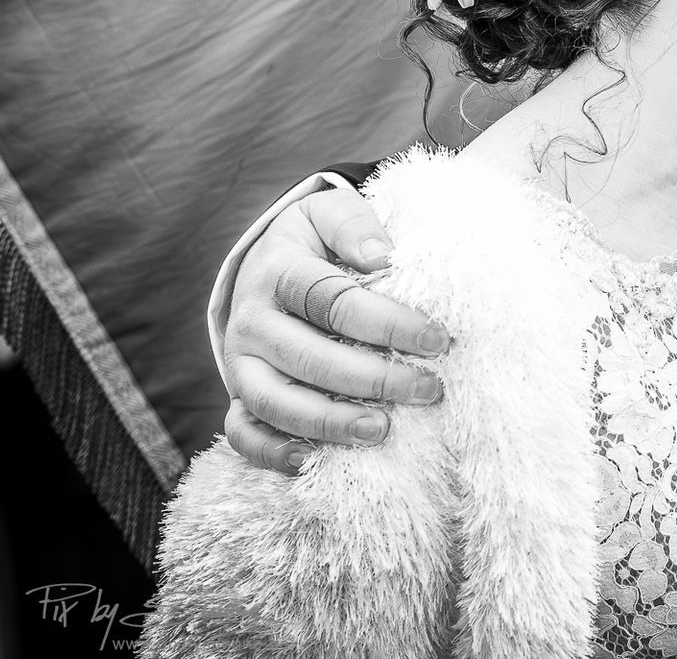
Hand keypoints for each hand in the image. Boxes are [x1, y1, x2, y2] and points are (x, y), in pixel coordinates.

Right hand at [222, 185, 450, 473]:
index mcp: (278, 272)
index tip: (438, 339)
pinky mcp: (239, 394)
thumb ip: (355, 224)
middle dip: (373, 378)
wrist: (265, 263)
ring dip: (329, 421)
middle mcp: (252, 321)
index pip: (332, 301)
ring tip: (382, 430)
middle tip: (428, 389)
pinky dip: (270, 451)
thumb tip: (382, 255)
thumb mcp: (329, 213)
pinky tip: (309, 463)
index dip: (387, 322)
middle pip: (308, 357)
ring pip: (274, 402)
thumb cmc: (314, 241)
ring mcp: (241, 363)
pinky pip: (243, 432)